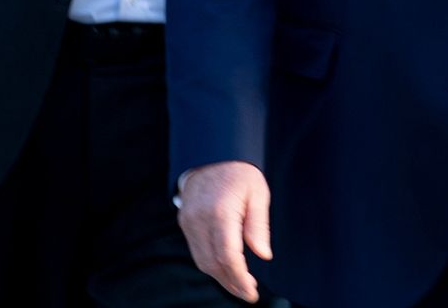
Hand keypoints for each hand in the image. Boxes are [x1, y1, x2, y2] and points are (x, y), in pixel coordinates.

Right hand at [176, 160, 271, 302]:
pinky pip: (196, 252)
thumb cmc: (240, 172)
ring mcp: (188, 223)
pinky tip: (226, 269)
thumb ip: (258, 226)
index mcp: (220, 212)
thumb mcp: (258, 193)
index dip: (239, 278)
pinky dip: (211, 265)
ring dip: (220, 277)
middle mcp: (199, 220)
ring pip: (202, 261)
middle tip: (249, 293)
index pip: (227, 256)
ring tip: (240, 285)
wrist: (212, 153)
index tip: (252, 291)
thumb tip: (263, 255)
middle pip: (212, 264)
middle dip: (230, 283)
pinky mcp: (185, 223)